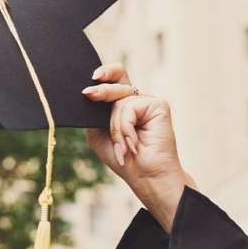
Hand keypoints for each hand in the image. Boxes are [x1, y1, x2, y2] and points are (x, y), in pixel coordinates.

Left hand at [84, 64, 193, 231]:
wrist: (145, 176)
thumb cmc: (123, 158)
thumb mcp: (99, 132)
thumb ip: (95, 112)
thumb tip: (90, 92)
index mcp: (124, 103)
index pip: (115, 78)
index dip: (105, 72)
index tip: (93, 76)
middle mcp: (137, 98)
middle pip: (118, 79)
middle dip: (102, 89)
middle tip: (88, 94)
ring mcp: (148, 101)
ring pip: (119, 99)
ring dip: (115, 127)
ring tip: (122, 146)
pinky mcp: (159, 105)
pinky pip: (130, 106)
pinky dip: (125, 127)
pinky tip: (133, 143)